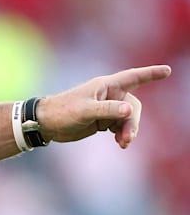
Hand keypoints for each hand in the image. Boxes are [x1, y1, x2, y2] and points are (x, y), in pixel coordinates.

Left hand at [37, 65, 171, 148]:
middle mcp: (109, 95)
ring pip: (128, 119)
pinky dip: (122, 134)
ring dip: (128, 131)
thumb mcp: (85, 111)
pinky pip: (120, 126)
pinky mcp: (103, 120)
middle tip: (127, 138)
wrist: (46, 124)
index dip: (150, 74)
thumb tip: (130, 111)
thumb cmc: (62, 112)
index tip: (167, 71)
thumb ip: (107, 110)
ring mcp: (107, 108)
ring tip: (122, 143)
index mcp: (105, 86)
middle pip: (133, 106)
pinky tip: (120, 143)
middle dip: (133, 122)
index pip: (132, 77)